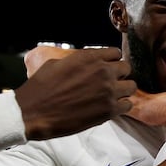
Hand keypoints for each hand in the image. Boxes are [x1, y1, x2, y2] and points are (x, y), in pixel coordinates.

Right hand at [16, 47, 135, 139]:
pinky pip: (128, 105)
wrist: (33, 112)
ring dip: (123, 91)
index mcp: (89, 57)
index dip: (112, 61)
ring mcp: (108, 91)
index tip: (108, 68)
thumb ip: (76, 61)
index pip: (116, 53)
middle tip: (110, 83)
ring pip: (131, 87)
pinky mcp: (109, 110)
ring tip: (112, 96)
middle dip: (120, 75)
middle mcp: (103, 71)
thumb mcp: (56, 64)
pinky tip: (110, 108)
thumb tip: (82, 63)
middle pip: (126, 68)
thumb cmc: (40, 88)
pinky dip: (121, 106)